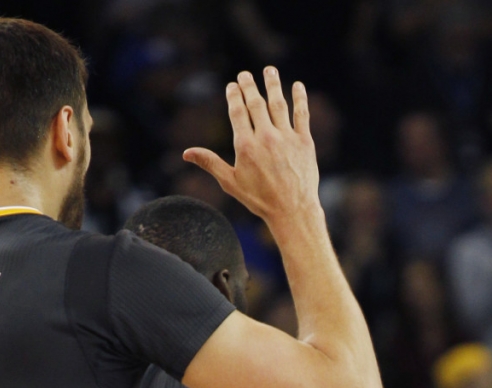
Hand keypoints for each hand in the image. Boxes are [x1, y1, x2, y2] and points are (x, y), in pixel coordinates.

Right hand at [184, 67, 319, 231]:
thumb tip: (186, 153)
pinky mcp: (305, 142)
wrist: (293, 211)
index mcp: (245, 145)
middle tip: (245, 75)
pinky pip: (302, 114)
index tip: (233, 86)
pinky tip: (298, 86)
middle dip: (249, 86)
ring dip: (273, 84)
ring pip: (278, 103)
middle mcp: (265, 137)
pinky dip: (300, 98)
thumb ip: (210, 163)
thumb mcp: (231, 182)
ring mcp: (286, 138)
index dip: (234, 96)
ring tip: (269, 70)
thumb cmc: (260, 199)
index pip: (237, 111)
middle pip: (256, 103)